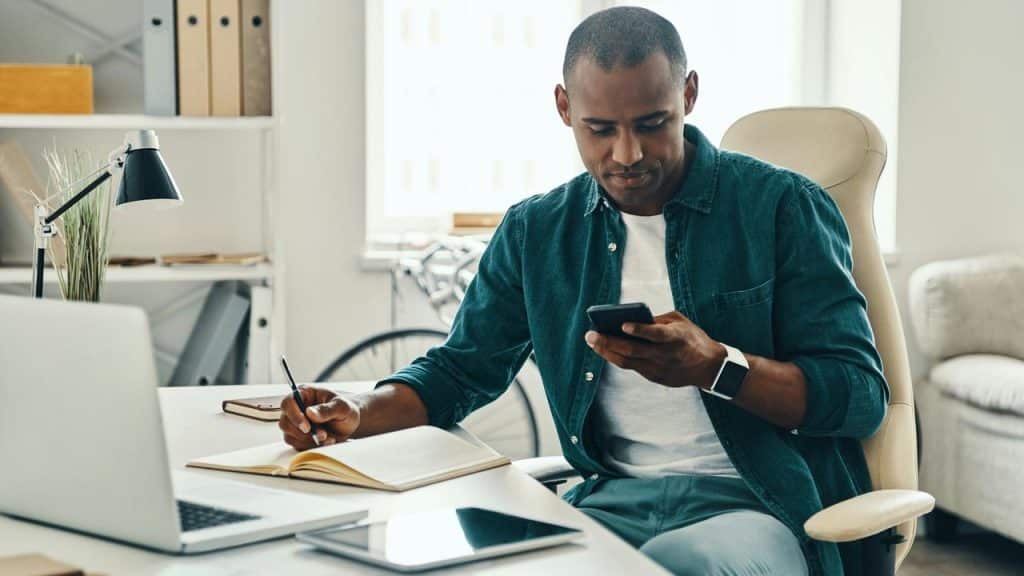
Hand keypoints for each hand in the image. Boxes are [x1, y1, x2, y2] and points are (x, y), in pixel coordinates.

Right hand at [279, 386, 360, 449]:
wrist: (350, 423)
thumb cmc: (346, 410)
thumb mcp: (342, 407)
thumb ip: (326, 409)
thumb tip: (309, 412)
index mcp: (305, 394)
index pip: (288, 402)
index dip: (294, 415)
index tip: (307, 427)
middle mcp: (297, 408)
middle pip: (285, 422)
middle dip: (304, 433)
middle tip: (323, 435)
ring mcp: (296, 423)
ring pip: (289, 436)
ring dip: (308, 441)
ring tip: (329, 438)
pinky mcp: (299, 436)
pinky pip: (297, 445)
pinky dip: (311, 446)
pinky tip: (326, 442)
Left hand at [584, 310, 725, 388]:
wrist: (710, 367)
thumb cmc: (693, 339)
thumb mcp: (680, 322)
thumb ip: (658, 320)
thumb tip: (633, 319)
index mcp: (675, 338)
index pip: (655, 334)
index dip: (639, 330)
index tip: (623, 325)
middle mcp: (665, 355)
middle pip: (633, 351)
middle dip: (609, 342)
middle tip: (591, 335)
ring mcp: (659, 369)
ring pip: (627, 362)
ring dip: (607, 352)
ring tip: (592, 342)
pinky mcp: (655, 377)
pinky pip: (632, 367)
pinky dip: (617, 358)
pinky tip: (606, 350)